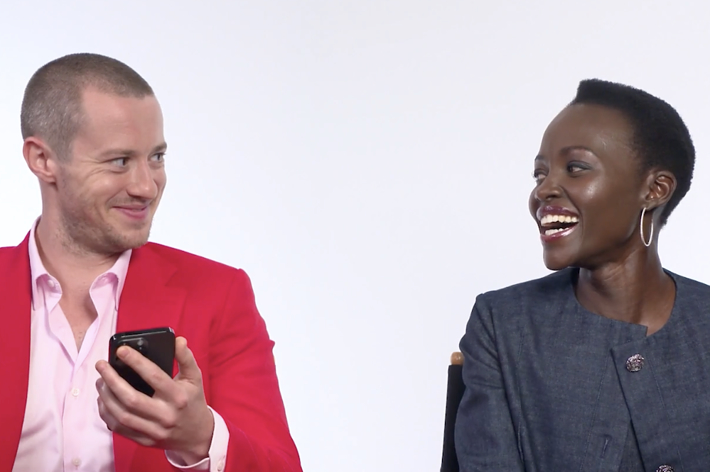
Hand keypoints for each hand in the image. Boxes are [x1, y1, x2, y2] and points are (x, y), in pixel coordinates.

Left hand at [95, 336, 214, 463]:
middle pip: (131, 399)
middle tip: (101, 365)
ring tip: (100, 381)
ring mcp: (154, 430)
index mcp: (178, 397)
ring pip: (122, 415)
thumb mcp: (195, 378)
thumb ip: (186, 358)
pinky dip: (107, 414)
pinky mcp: (144, 440)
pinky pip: (119, 429)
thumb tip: (178, 340)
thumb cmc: (193, 401)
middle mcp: (165, 415)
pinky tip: (103, 400)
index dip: (136, 362)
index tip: (121, 350)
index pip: (154, 377)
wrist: (197, 435)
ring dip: (106, 397)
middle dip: (112, 380)